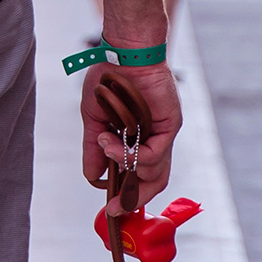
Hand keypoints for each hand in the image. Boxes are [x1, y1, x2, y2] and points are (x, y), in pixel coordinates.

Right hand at [81, 61, 181, 215]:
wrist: (122, 52)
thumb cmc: (108, 78)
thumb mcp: (94, 116)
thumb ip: (94, 146)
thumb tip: (92, 177)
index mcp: (136, 139)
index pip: (138, 176)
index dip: (125, 193)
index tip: (108, 204)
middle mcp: (152, 140)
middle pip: (152, 181)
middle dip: (133, 199)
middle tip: (114, 208)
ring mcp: (162, 134)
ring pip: (155, 172)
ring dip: (127, 169)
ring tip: (107, 152)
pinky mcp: (169, 127)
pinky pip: (156, 154)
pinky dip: (135, 156)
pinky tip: (115, 144)